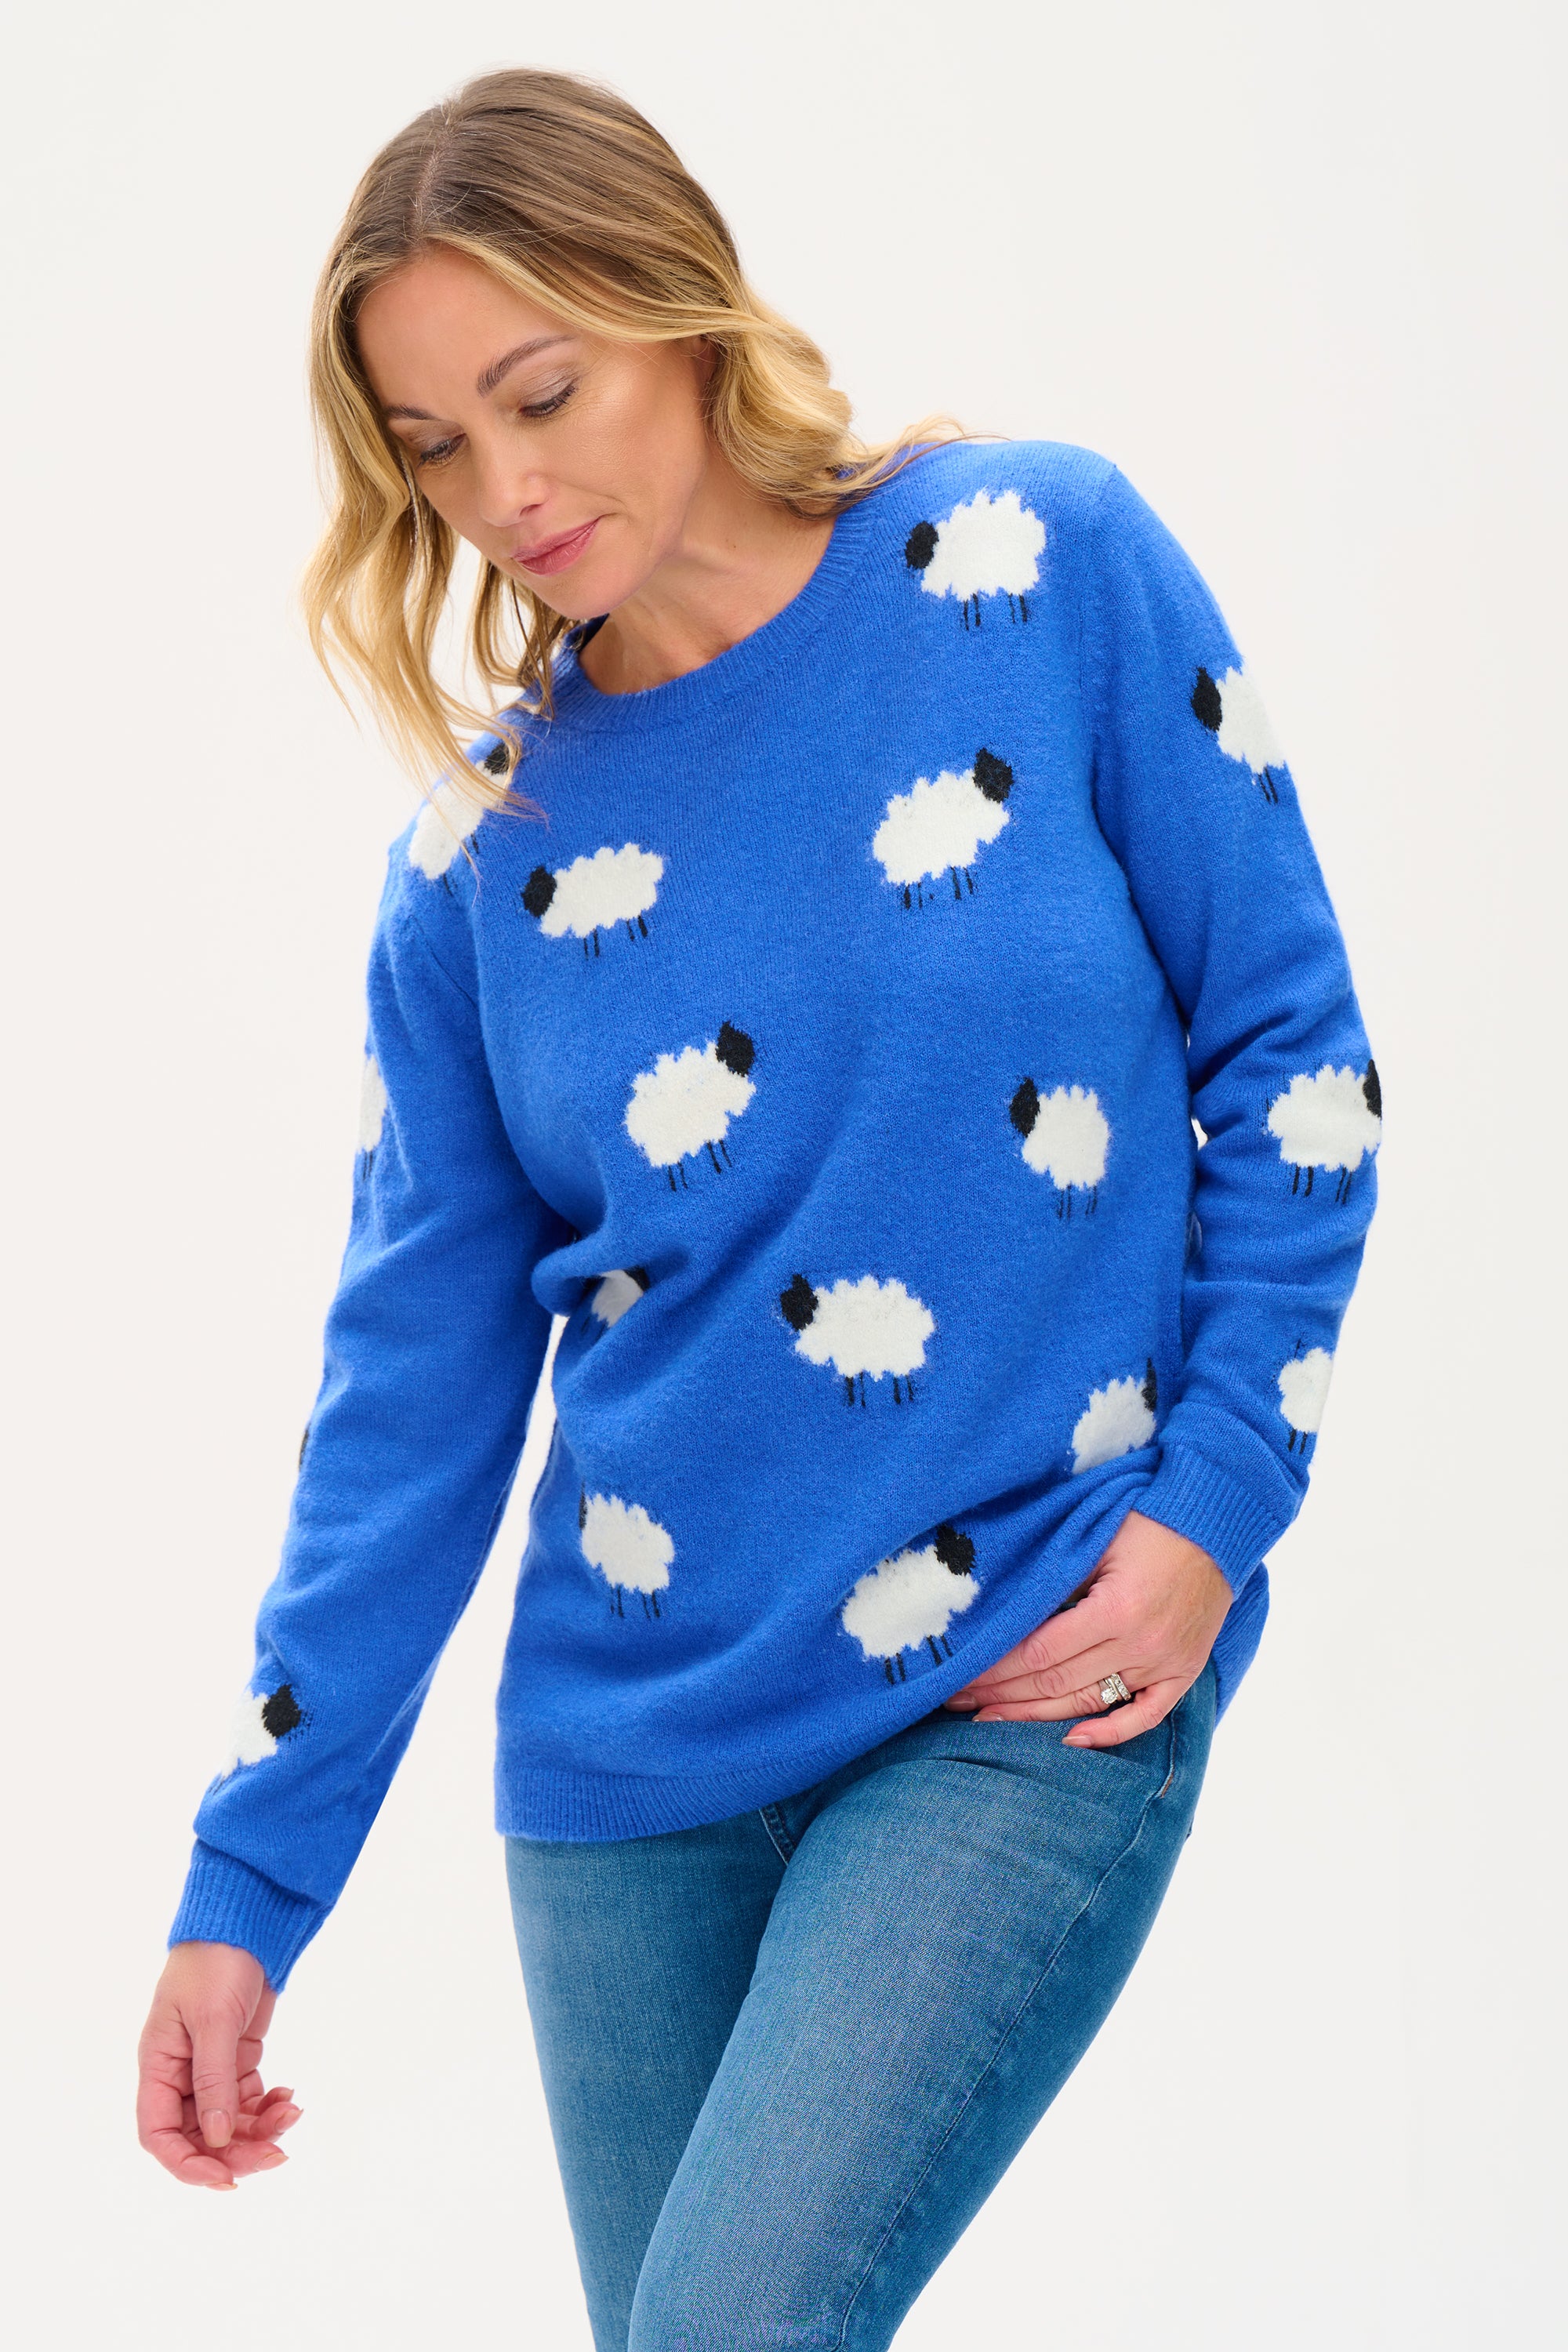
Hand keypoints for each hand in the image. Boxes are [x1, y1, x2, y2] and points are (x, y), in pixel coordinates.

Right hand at [137, 1942, 301, 2188]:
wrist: (245, 1921)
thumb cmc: (216, 1961)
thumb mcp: (212, 2019)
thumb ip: (213, 2079)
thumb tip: (215, 2138)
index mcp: (158, 2066)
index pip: (159, 2135)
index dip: (187, 2165)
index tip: (225, 2178)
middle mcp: (180, 2074)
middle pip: (199, 2136)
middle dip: (236, 2151)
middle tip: (278, 2155)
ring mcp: (209, 2067)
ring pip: (228, 2121)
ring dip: (259, 2129)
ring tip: (292, 2115)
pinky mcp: (236, 2057)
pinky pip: (247, 2099)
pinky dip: (268, 2105)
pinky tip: (289, 2096)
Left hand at [943, 1508, 1230, 1747]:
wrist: (1217, 1527)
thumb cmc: (1148, 1522)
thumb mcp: (1094, 1540)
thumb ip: (1055, 1582)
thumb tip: (1002, 1620)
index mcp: (1116, 1610)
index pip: (1038, 1653)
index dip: (994, 1670)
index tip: (959, 1677)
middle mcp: (1141, 1646)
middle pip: (1055, 1683)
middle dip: (1001, 1696)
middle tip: (957, 1703)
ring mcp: (1164, 1665)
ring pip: (1088, 1703)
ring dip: (1035, 1717)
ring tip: (989, 1722)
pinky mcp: (1183, 1674)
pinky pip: (1145, 1716)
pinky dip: (1109, 1734)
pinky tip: (1070, 1741)